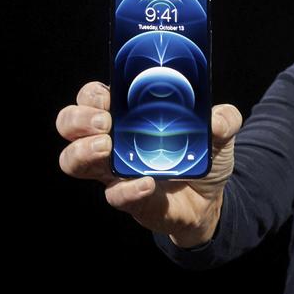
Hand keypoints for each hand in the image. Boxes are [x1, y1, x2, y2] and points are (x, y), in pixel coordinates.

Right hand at [55, 80, 242, 245]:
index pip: (92, 96)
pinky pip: (113, 195)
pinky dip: (126, 189)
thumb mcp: (220, 131)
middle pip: (69, 123)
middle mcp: (112, 139)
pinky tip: (145, 183)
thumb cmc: (202, 154)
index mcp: (128, 114)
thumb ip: (224, 118)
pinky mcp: (126, 197)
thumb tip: (217, 119)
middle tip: (104, 124)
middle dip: (77, 119)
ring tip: (105, 148)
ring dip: (82, 152)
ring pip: (72, 160)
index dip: (92, 95)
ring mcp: (113, 170)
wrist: (211, 199)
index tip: (108, 97)